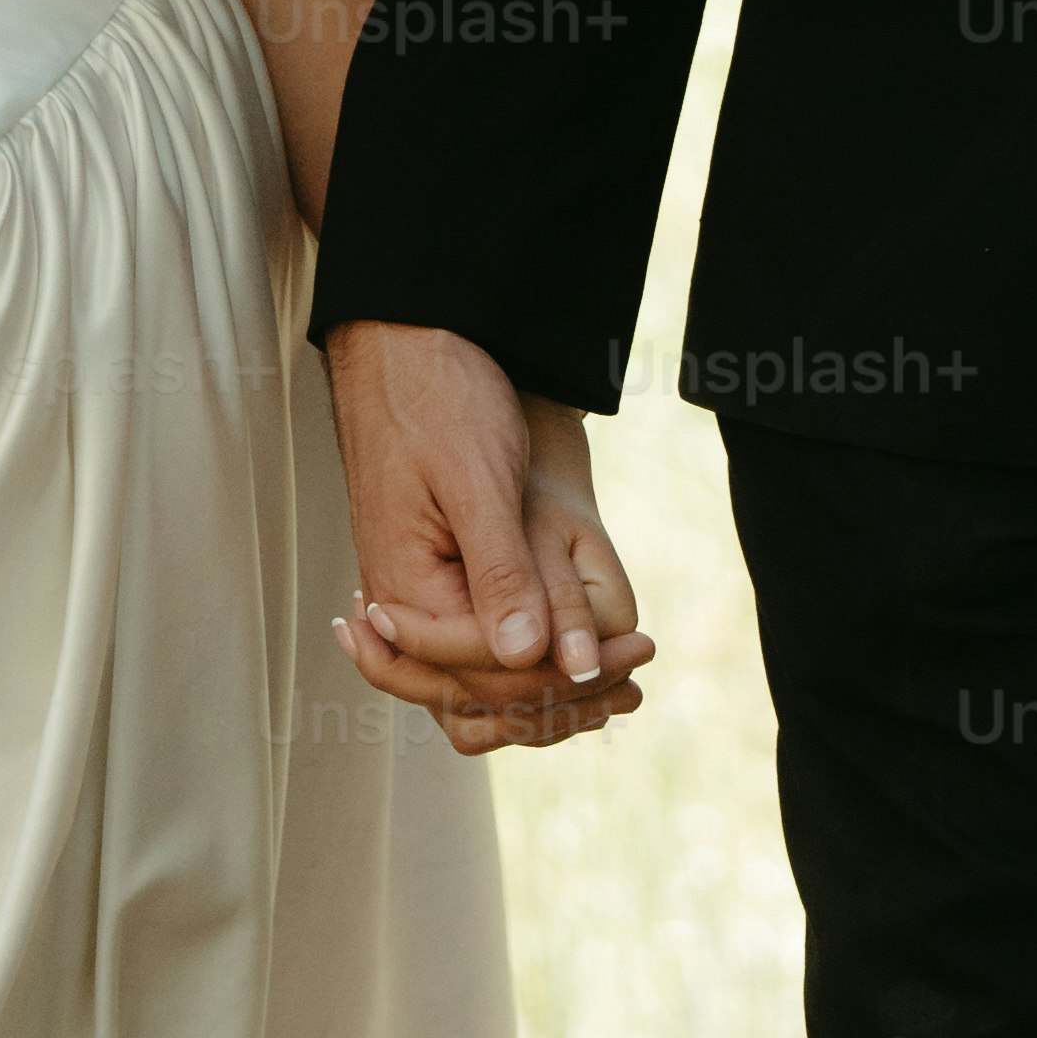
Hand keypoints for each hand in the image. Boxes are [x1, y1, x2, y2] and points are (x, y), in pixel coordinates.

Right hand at [324, 317, 651, 753]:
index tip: (635, 653)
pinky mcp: (430, 578)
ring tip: (613, 693)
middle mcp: (400, 605)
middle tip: (636, 683)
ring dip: (541, 695)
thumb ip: (500, 572)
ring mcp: (411, 595)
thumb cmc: (439, 396)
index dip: (564, 674)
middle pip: (479, 691)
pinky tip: (564, 666)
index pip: (486, 672)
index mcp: (405, 589)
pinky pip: (467, 650)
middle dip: (560, 693)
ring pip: (472, 683)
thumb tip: (528, 655)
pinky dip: (519, 666)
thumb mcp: (478, 481)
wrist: (403, 343)